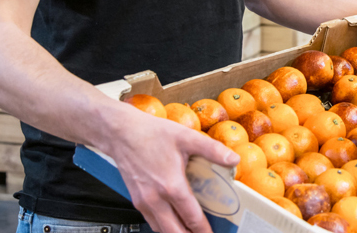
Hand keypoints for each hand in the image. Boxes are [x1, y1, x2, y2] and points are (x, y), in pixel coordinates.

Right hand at [101, 107, 239, 232]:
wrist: (121, 132)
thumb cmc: (151, 133)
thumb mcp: (187, 137)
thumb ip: (213, 150)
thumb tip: (234, 159)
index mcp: (171, 186)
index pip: (192, 218)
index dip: (204, 230)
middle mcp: (155, 199)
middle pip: (175, 232)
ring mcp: (143, 202)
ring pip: (161, 230)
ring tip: (191, 231)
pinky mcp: (136, 200)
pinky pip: (151, 222)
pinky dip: (164, 227)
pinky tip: (174, 222)